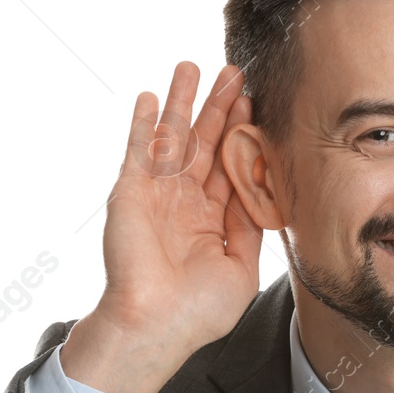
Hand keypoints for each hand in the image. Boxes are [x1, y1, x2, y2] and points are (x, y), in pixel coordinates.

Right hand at [63, 62, 262, 392]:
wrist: (155, 326)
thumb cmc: (197, 311)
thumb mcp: (242, 267)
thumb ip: (251, 226)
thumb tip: (262, 192)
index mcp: (211, 220)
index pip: (230, 166)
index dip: (242, 134)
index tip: (256, 102)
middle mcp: (184, 203)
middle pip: (205, 142)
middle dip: (219, 106)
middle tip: (234, 71)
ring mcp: (156, 195)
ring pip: (173, 137)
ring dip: (182, 102)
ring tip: (192, 66)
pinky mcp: (131, 192)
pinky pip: (139, 150)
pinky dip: (143, 123)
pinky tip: (148, 96)